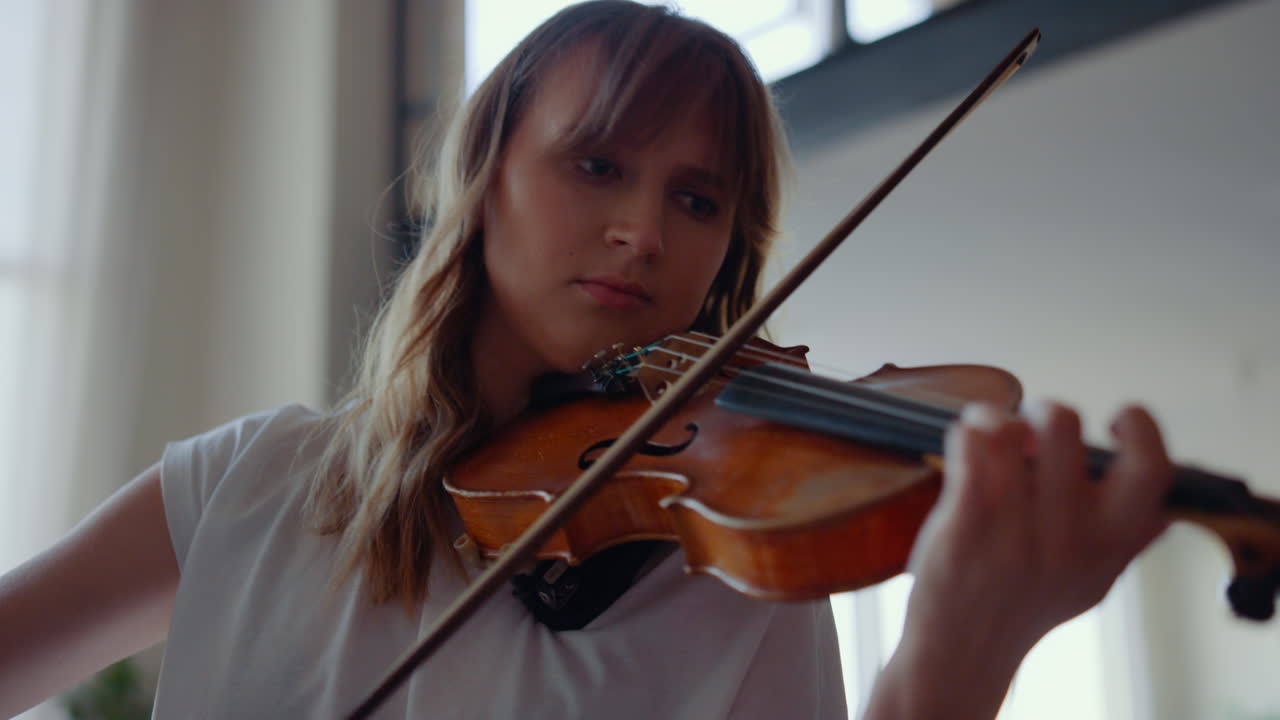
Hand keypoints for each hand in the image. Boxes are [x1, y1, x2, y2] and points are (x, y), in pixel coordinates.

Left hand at [905, 400, 1172, 657]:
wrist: (965, 649)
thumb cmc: (1027, 605)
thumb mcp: (1094, 580)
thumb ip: (1128, 541)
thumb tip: (1165, 506)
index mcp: (1111, 542)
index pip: (1151, 468)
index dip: (1140, 428)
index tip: (1115, 422)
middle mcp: (1070, 534)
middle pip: (1062, 424)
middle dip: (1042, 410)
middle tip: (1031, 428)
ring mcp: (1016, 528)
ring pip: (1007, 428)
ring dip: (994, 419)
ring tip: (991, 437)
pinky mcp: (967, 522)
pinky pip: (969, 444)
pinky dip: (967, 431)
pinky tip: (966, 447)